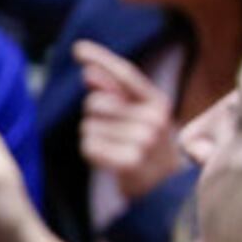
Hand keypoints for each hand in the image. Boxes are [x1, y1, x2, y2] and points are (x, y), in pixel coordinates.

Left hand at [76, 40, 185, 201]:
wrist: (164, 193)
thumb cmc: (146, 151)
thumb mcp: (139, 119)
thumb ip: (116, 95)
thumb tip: (89, 73)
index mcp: (158, 103)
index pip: (126, 74)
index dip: (101, 59)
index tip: (77, 48)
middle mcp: (154, 118)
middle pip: (95, 102)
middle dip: (94, 117)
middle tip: (114, 136)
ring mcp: (144, 141)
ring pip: (88, 126)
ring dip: (92, 138)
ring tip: (114, 150)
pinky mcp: (130, 162)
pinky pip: (88, 147)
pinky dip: (91, 154)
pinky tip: (108, 161)